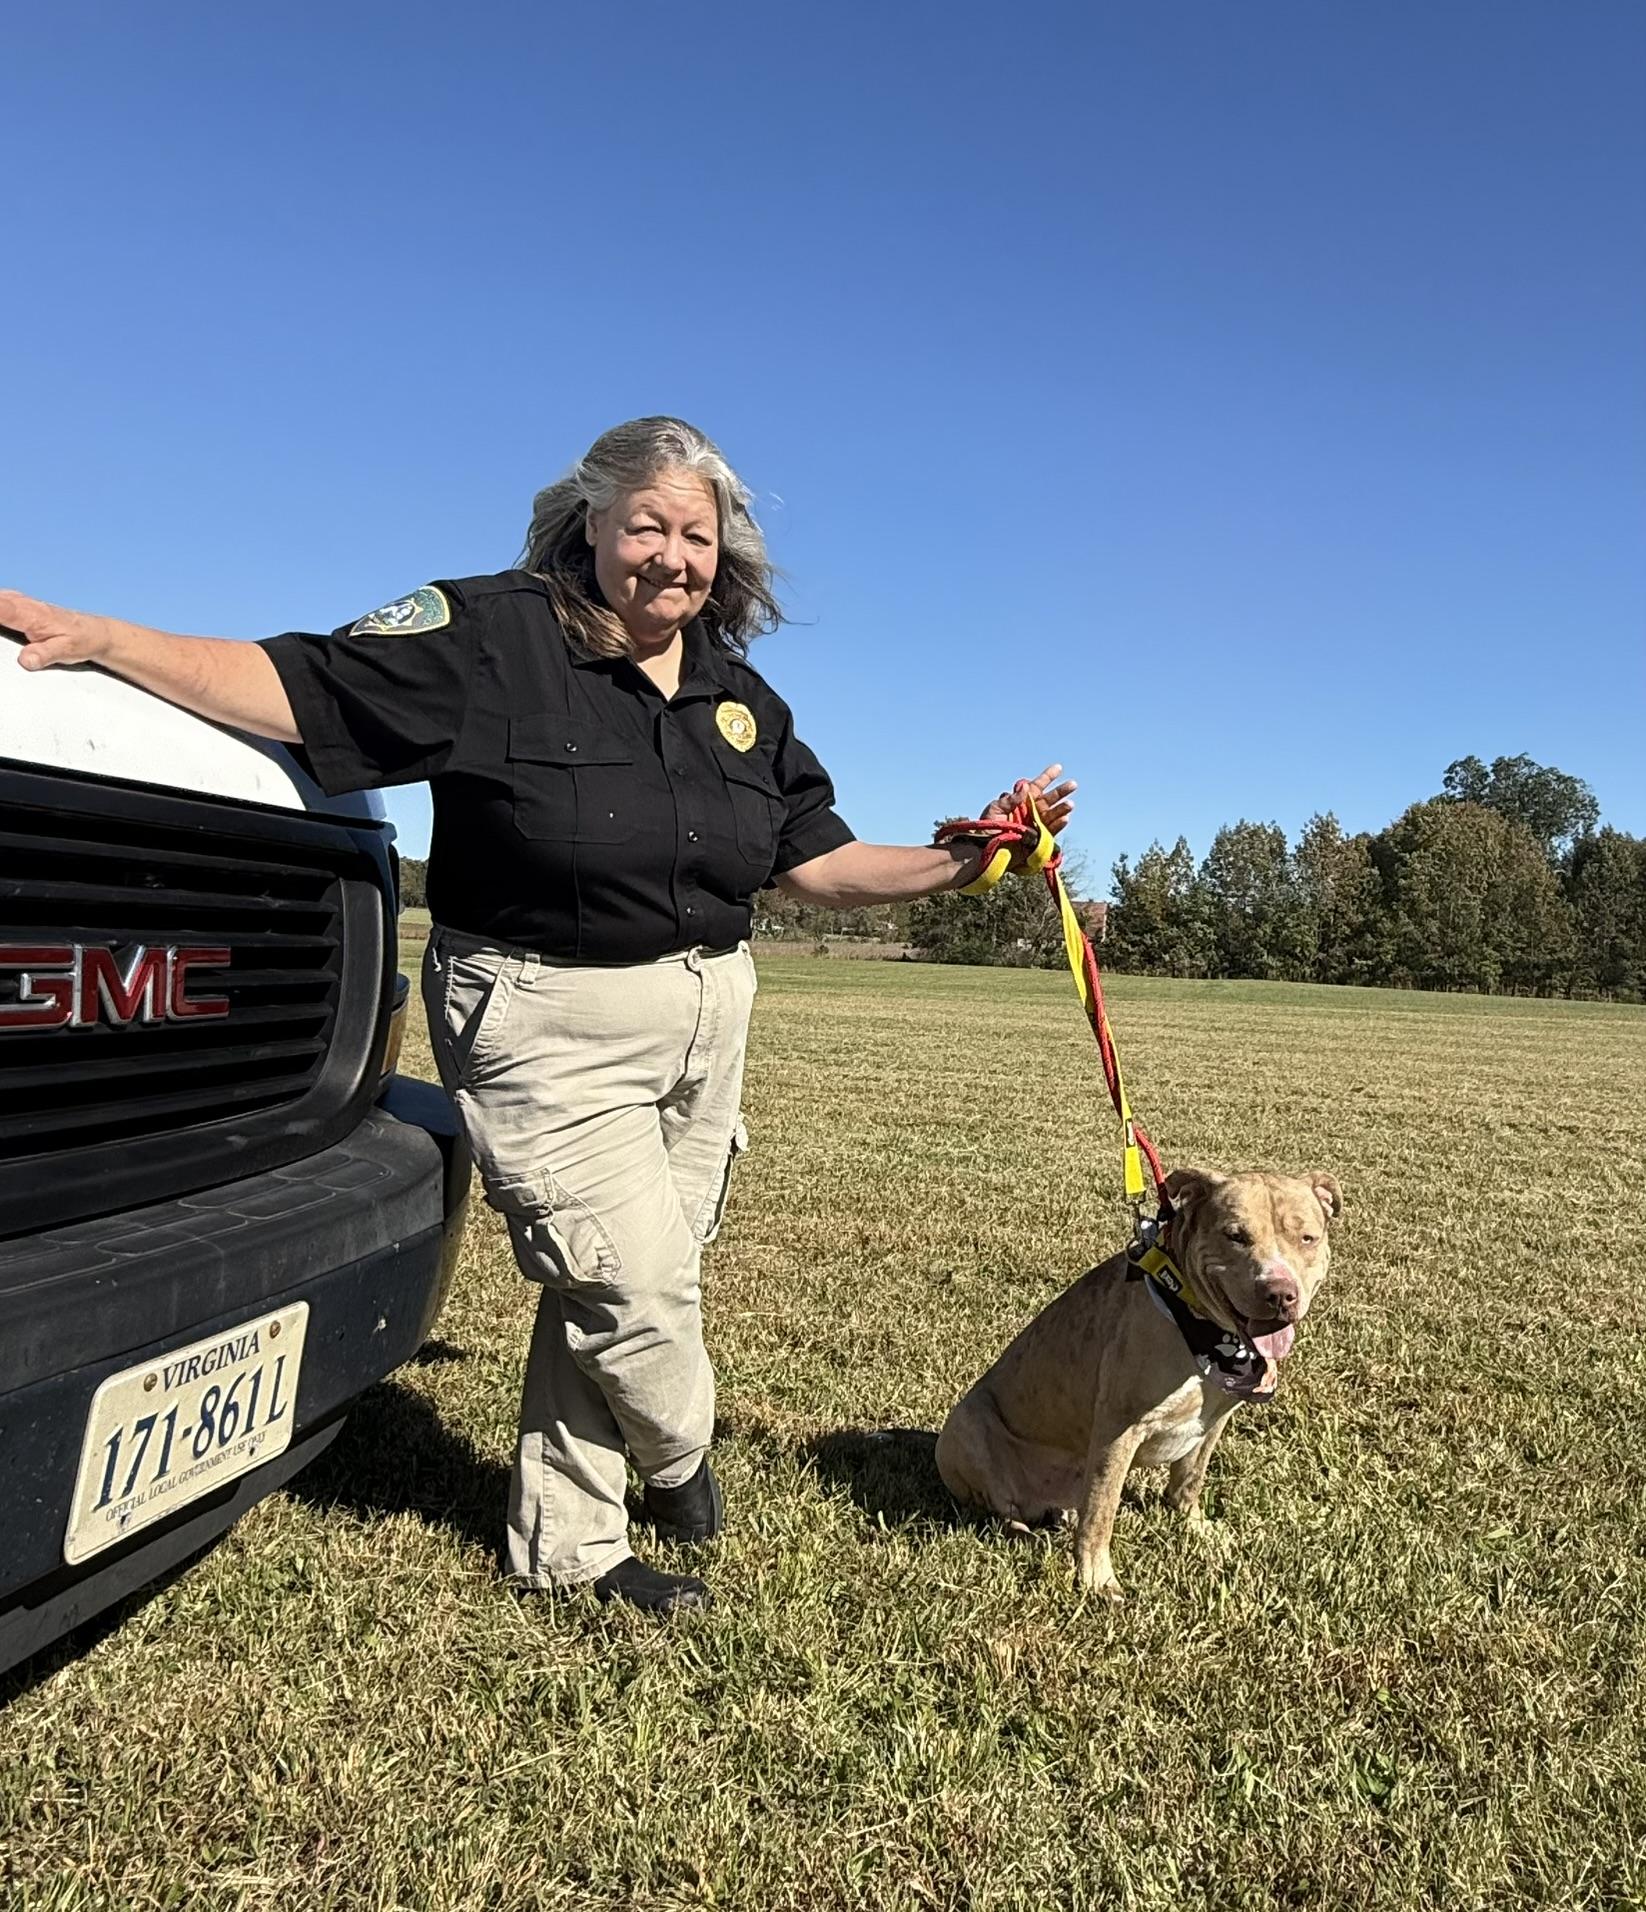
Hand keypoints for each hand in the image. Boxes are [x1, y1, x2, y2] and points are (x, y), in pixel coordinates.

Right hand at [0, 591, 126, 669]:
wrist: (92, 632)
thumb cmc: (78, 640)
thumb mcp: (66, 651)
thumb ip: (44, 654)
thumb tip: (25, 661)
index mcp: (28, 613)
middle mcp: (19, 602)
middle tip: (6, 636)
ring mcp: (15, 601)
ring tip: (8, 636)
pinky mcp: (13, 605)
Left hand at [980, 763, 1077, 835]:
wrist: (986, 849)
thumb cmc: (988, 827)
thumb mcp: (995, 809)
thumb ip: (1011, 799)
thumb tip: (1024, 786)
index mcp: (1021, 801)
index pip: (1037, 786)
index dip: (1048, 777)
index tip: (1059, 768)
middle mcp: (1031, 811)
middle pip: (1049, 799)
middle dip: (1061, 792)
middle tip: (1073, 784)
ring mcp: (1036, 825)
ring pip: (1053, 814)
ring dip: (1062, 809)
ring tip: (1070, 804)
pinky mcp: (1038, 840)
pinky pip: (1051, 831)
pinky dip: (1058, 825)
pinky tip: (1065, 819)